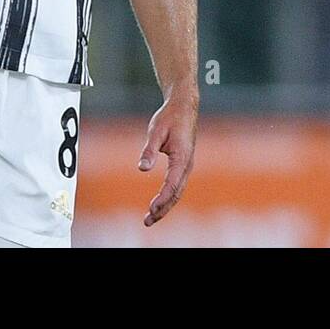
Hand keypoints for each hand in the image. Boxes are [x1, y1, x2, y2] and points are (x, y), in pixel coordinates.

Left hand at [138, 92, 197, 226]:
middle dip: (163, 209)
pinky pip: (177, 185)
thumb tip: (142, 168)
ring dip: (165, 205)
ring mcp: (187, 165)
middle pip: (176, 193)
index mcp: (182, 157)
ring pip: (178, 191)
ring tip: (150, 217)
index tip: (151, 209)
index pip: (172, 184)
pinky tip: (159, 203)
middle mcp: (187, 164)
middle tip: (147, 221)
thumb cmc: (169, 117)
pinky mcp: (183, 164)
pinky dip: (169, 197)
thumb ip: (149, 150)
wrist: (184, 107)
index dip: (162, 199)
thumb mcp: (156, 131)